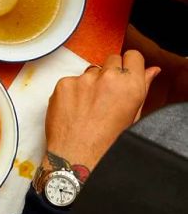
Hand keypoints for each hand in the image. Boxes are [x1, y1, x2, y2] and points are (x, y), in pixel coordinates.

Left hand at [43, 51, 159, 179]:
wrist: (77, 156)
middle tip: (105, 95)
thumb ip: (142, 89)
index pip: (133, 56)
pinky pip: (70, 81)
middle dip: (110, 73)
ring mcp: (83, 80)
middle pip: (111, 59)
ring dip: (90, 83)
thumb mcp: (132, 117)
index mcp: (131, 85)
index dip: (129, 65)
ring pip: (90, 71)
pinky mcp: (63, 84)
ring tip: (88, 107)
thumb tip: (151, 71)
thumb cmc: (107, 143)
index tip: (125, 74)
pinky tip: (73, 109)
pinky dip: (72, 92)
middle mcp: (108, 78)